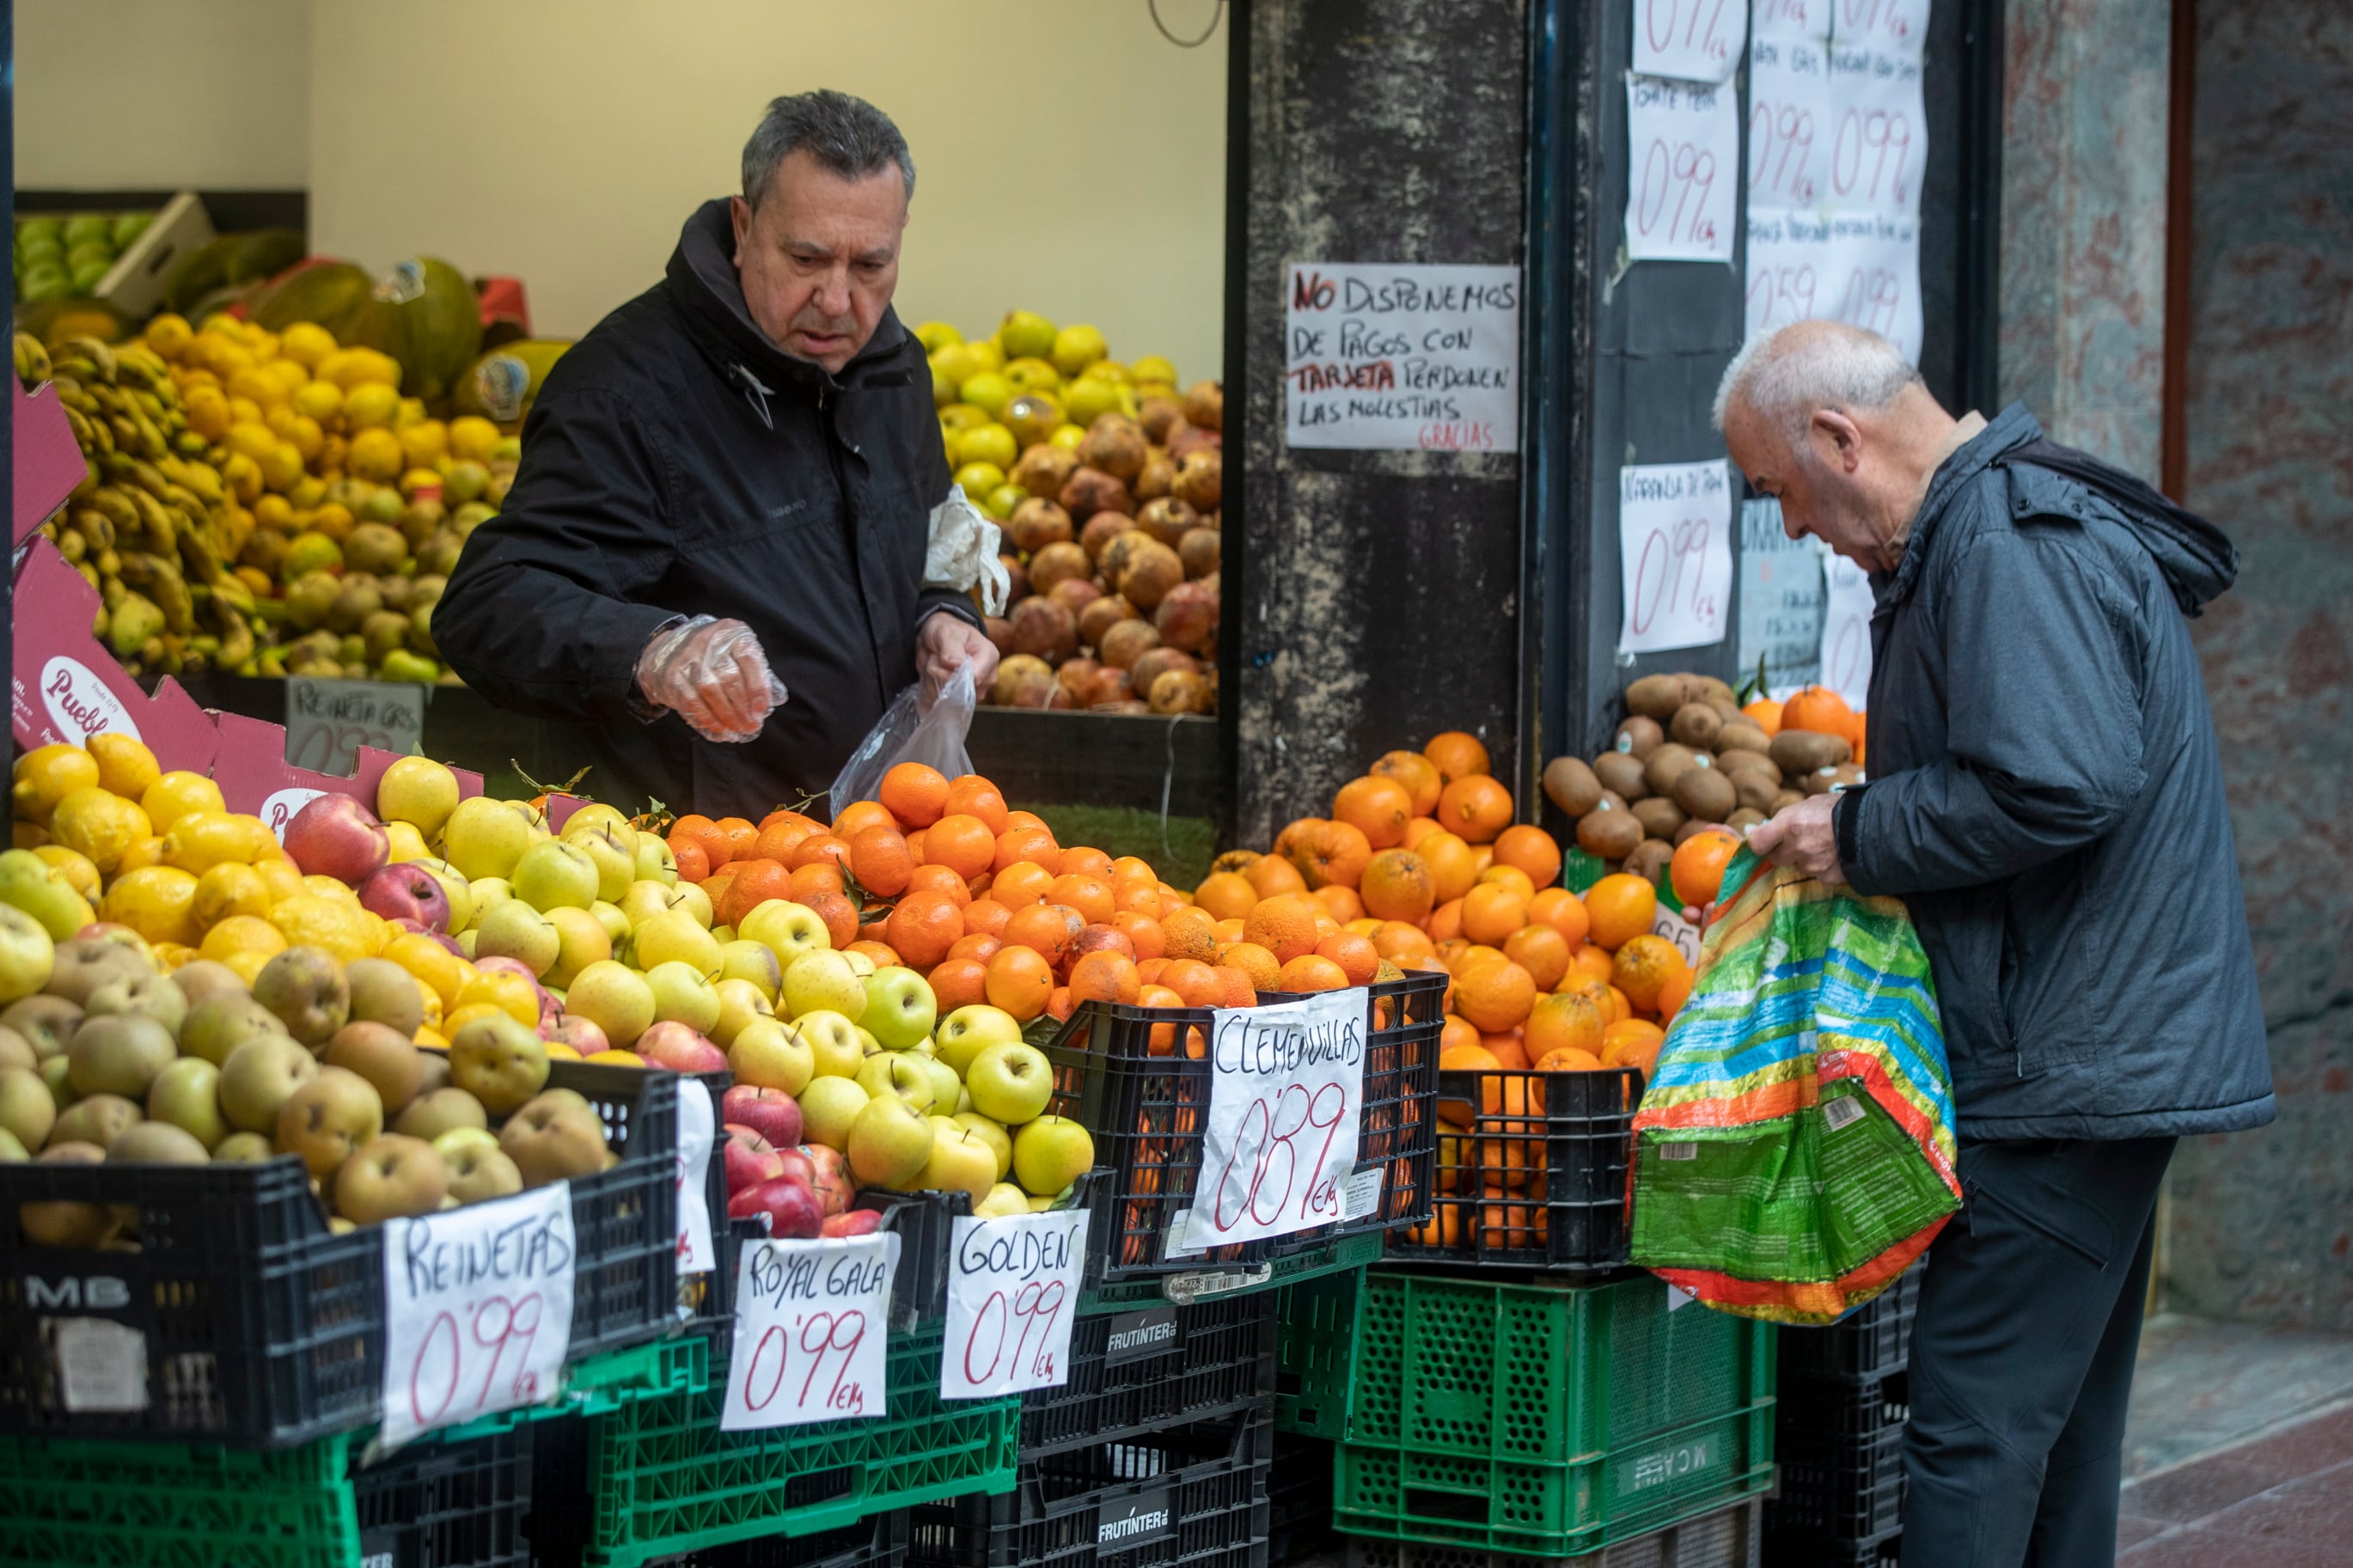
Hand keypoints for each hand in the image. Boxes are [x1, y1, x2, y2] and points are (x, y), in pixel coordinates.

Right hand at [635, 616, 786, 742]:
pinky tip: (720, 729)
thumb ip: (755, 671)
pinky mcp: (675, 676)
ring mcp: (689, 659)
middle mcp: (709, 642)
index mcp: (731, 632)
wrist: (670, 649)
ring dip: (727, 716)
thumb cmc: (715, 654)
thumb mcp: (737, 651)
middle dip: (744, 707)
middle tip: (752, 726)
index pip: (749, 658)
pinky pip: (692, 702)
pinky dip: (708, 719)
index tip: (762, 709)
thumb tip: (769, 702)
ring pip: (710, 691)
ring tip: (739, 729)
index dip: (758, 687)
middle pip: (729, 678)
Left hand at [917, 611, 998, 696]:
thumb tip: (955, 664)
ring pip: (951, 699)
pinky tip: (933, 676)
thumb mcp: (945, 632)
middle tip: (936, 659)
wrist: (938, 638)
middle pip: (962, 691)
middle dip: (941, 677)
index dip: (953, 674)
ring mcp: (977, 691)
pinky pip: (944, 703)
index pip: (975, 678)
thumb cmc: (946, 631)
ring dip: (935, 684)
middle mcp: (987, 677)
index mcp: (989, 656)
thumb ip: (951, 647)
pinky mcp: (964, 700)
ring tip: (935, 665)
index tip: (940, 662)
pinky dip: (933, 691)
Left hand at [1746, 791, 1845, 884]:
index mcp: (1789, 825)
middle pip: (1775, 858)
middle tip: (1799, 841)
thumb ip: (1789, 818)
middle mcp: (1797, 848)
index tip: (1763, 841)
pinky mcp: (1826, 878)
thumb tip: (1774, 828)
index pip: (1757, 843)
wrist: (1876, 826)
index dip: (1759, 843)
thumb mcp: (1810, 804)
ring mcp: (1812, 866)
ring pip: (1797, 866)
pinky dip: (1822, 868)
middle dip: (1783, 851)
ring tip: (1824, 845)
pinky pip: (1816, 875)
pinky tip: (1835, 855)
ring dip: (1804, 859)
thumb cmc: (1842, 808)